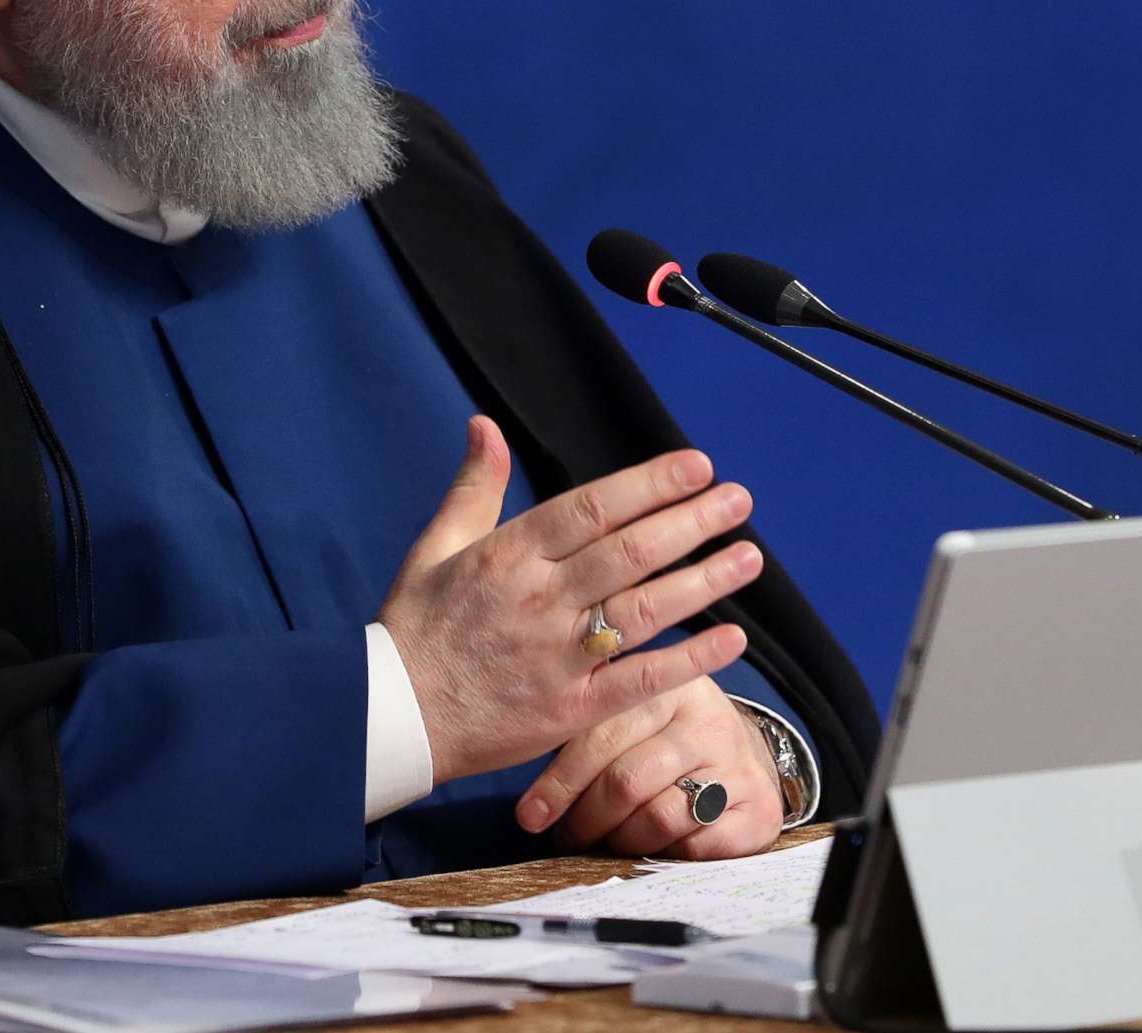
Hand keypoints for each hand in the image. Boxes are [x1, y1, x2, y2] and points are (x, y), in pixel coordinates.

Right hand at [378, 415, 763, 784]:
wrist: (393, 718)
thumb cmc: (415, 628)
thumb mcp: (434, 547)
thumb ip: (473, 486)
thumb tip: (484, 424)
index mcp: (508, 555)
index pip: (590, 508)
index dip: (648, 485)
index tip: (696, 466)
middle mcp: (538, 600)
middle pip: (628, 552)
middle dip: (689, 521)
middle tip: (739, 499)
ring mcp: (557, 657)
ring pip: (643, 610)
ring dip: (702, 582)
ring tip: (748, 557)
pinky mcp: (570, 710)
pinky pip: (640, 682)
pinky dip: (688, 661)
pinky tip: (731, 639)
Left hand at [514, 676, 784, 859]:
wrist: (739, 750)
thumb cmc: (661, 734)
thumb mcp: (628, 713)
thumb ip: (584, 727)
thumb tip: (528, 791)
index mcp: (665, 684)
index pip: (601, 736)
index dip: (560, 782)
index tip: (530, 816)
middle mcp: (706, 718)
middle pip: (627, 782)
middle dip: (587, 820)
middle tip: (567, 838)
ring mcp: (736, 763)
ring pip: (659, 817)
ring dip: (621, 841)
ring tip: (603, 844)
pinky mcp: (758, 806)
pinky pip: (698, 846)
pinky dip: (666, 856)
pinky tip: (650, 851)